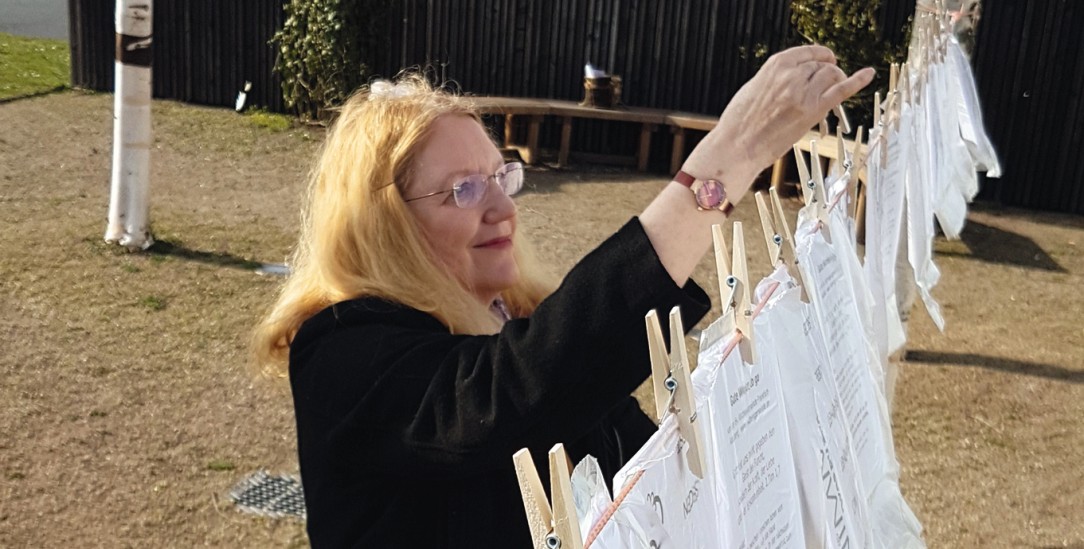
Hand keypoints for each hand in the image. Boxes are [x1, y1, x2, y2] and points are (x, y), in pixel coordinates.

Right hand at [682, 45, 874, 203]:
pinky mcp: (813, 111)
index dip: (820, 57)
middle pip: (822, 65)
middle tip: (827, 83)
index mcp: (776, 64)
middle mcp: (792, 74)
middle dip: (827, 72)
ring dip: (836, 80)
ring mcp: (804, 92)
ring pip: (832, 76)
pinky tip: (869, 74)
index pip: (808, 53)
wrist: (737, 145)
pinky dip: (858, 80)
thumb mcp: (755, 88)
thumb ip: (776, 79)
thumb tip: (793, 78)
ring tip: (832, 90)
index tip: (825, 62)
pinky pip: (842, 90)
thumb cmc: (741, 121)